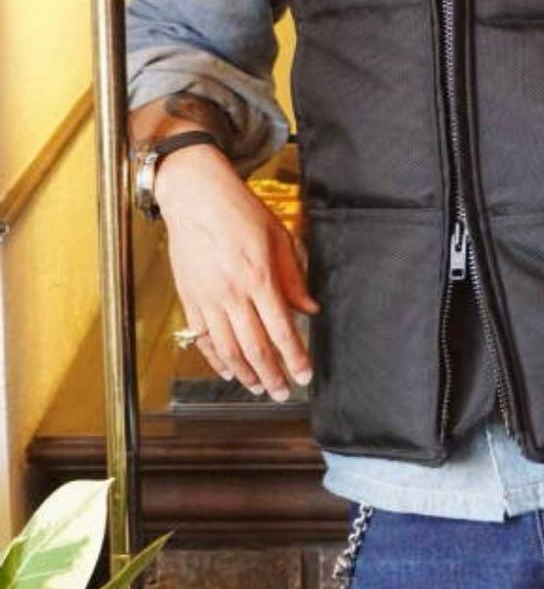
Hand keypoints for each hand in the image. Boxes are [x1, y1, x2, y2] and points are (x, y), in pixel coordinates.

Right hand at [155, 144, 318, 399]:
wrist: (196, 195)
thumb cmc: (240, 211)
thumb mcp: (279, 237)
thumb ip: (294, 278)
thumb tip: (309, 309)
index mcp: (260, 278)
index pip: (282, 330)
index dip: (295, 357)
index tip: (304, 375)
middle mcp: (233, 293)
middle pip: (255, 347)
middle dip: (272, 375)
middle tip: (283, 393)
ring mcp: (208, 297)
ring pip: (227, 348)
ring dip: (245, 373)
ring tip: (259, 388)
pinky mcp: (189, 297)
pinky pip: (202, 336)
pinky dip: (215, 358)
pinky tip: (227, 371)